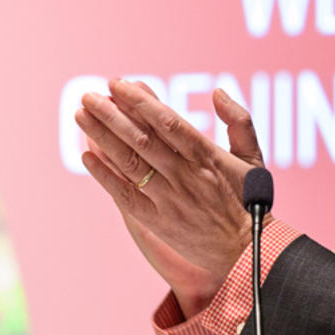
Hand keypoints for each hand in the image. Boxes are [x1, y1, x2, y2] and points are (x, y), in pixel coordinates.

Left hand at [76, 80, 265, 314]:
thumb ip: (239, 120)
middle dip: (111, 114)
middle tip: (89, 95)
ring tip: (81, 115)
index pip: (167, 122)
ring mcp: (170, 199)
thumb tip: (218, 92)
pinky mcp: (158, 221)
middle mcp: (185, 176)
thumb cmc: (249, 200)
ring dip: (102, 137)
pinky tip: (87, 156)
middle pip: (141, 139)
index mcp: (207, 156)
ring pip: (130, 163)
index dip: (141, 101)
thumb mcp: (252, 157)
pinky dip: (105, 175)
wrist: (248, 250)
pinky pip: (126, 195)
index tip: (119, 84)